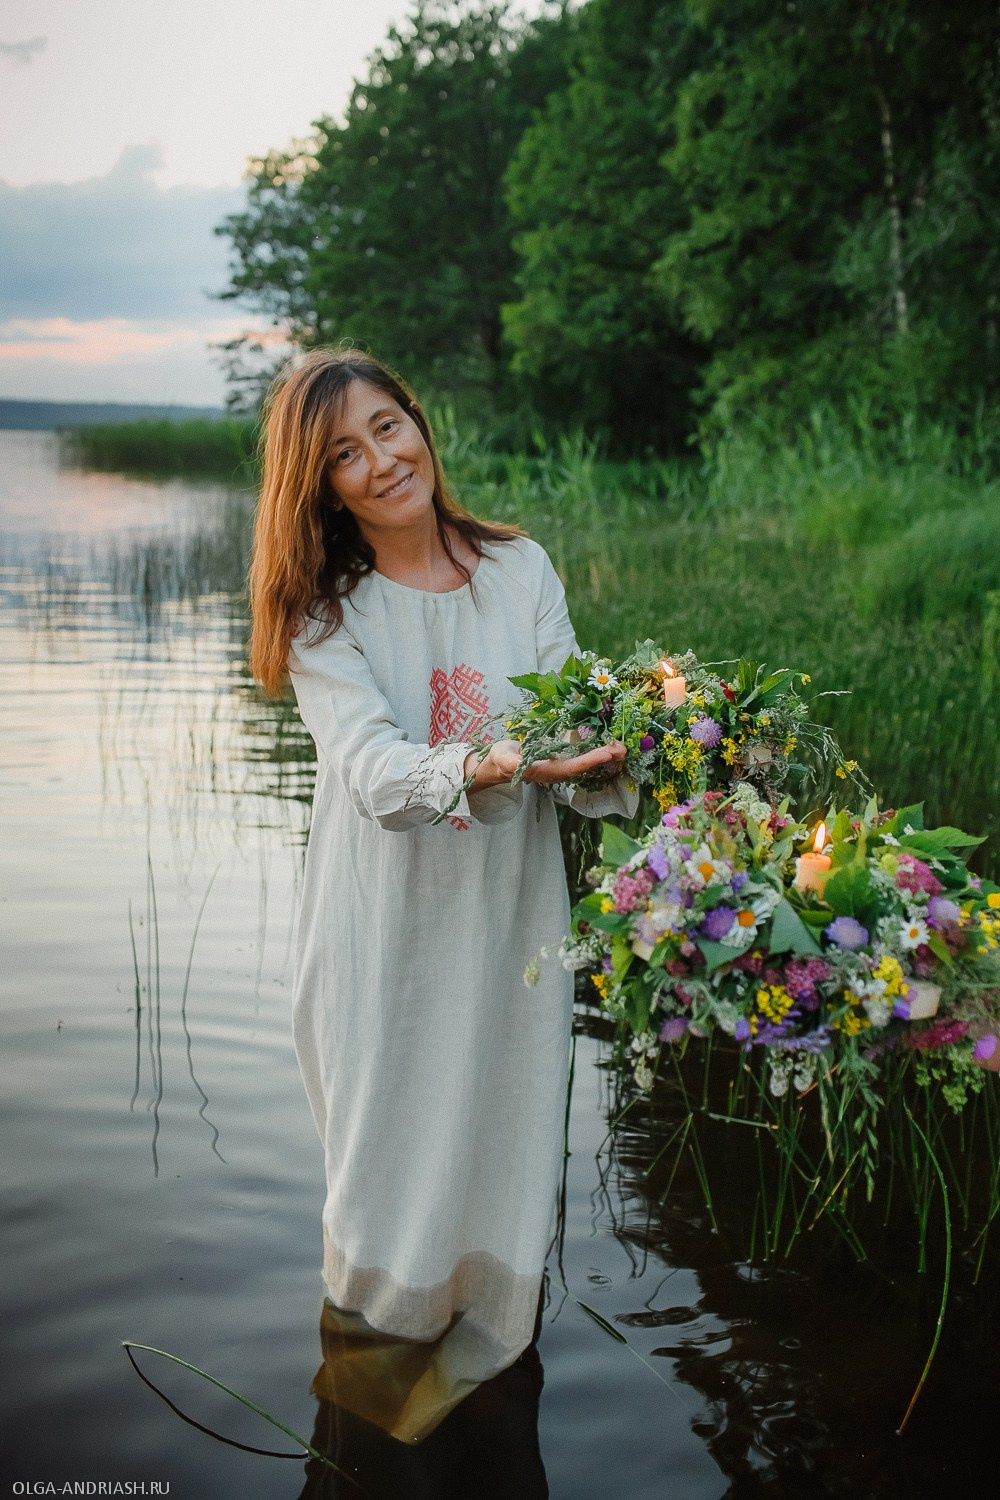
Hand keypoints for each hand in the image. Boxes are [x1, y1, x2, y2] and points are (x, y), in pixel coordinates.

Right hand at [466, 738, 626, 788]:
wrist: (498, 765)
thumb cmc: (501, 759)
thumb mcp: (504, 758)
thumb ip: (513, 763)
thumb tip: (521, 764)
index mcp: (546, 771)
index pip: (573, 766)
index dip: (591, 760)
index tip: (609, 752)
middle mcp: (557, 771)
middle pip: (585, 766)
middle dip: (604, 758)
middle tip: (624, 748)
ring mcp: (560, 767)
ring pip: (586, 763)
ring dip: (604, 756)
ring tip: (622, 747)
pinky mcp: (561, 760)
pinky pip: (582, 757)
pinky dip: (596, 751)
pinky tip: (607, 745)